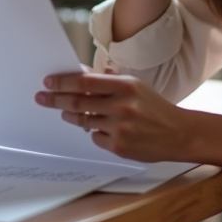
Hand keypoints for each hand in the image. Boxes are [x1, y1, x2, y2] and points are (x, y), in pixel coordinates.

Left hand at [36, 72, 192, 162]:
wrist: (179, 133)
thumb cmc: (155, 108)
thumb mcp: (136, 87)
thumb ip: (109, 81)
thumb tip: (81, 75)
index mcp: (126, 86)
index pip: (85, 82)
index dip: (63, 82)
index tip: (48, 82)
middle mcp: (122, 105)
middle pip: (78, 102)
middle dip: (56, 99)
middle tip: (42, 98)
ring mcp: (119, 127)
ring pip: (84, 121)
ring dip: (73, 116)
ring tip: (68, 113)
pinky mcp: (119, 146)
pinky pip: (95, 137)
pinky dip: (95, 132)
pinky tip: (104, 129)